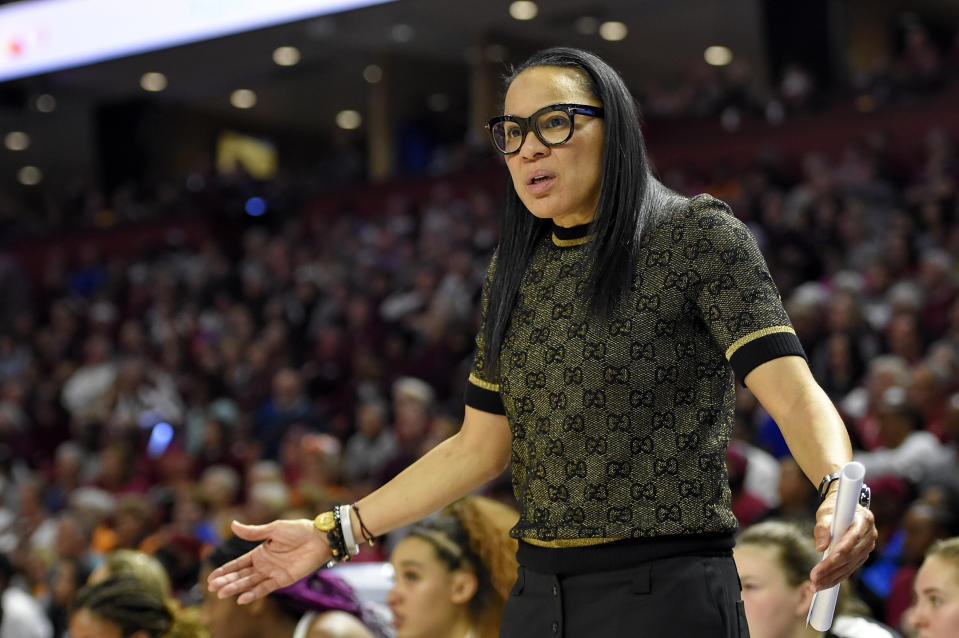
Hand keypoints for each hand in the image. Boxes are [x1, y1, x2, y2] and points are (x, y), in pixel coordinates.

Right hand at [206, 518, 330, 603]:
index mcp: (260, 551)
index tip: (210, 577)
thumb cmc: (298, 530)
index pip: (238, 564)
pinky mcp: (283, 580)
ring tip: (222, 594)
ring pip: (250, 583)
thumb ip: (253, 532)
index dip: (225, 570)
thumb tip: (232, 524)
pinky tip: (241, 599)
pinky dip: (253, 594)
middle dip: (227, 581)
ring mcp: (272, 573)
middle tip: (212, 588)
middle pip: (241, 575)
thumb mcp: (273, 529)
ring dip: (236, 588)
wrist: (319, 538)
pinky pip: (265, 588)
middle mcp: (264, 564)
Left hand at [809, 491, 876, 589]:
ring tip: (816, 585)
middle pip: (851, 555)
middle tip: (814, 577)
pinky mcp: (862, 555)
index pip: (853, 537)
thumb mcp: (826, 513)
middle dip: (831, 567)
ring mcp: (868, 546)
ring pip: (850, 565)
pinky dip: (836, 577)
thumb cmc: (834, 508)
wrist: (844, 508)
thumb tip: (820, 548)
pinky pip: (850, 569)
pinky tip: (824, 584)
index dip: (842, 548)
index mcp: (864, 519)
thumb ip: (823, 528)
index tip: (829, 558)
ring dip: (832, 577)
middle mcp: (870, 534)